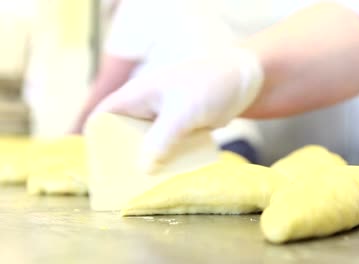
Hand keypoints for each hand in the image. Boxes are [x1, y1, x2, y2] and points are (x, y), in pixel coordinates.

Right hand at [94, 48, 263, 169]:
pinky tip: (169, 176)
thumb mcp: (184, 113)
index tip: (99, 168)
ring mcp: (162, 118)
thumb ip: (163, 139)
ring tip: (145, 186)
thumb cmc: (209, 88)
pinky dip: (165, 159)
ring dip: (146, 161)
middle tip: (123, 184)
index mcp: (135, 96)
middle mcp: (144, 107)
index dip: (97, 141)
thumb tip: (144, 168)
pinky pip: (165, 146)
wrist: (241, 81)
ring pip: (144, 143)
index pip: (102, 118)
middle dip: (122, 157)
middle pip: (122, 135)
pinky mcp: (178, 128)